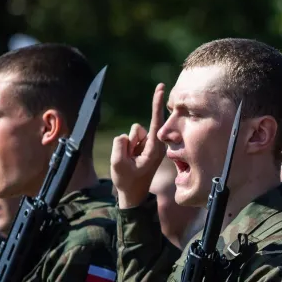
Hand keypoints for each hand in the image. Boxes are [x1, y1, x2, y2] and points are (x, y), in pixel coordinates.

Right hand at [111, 83, 166, 209]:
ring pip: (132, 133)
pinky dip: (125, 148)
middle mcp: (154, 144)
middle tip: (130, 160)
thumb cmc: (128, 181)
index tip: (162, 87)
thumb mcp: (119, 163)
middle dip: (130, 143)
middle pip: (137, 129)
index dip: (157, 103)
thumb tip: (125, 136)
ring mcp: (147, 145)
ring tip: (130, 163)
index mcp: (155, 149)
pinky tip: (129, 161)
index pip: (156, 121)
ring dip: (126, 146)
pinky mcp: (142, 146)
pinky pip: (128, 139)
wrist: (131, 194)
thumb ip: (120, 144)